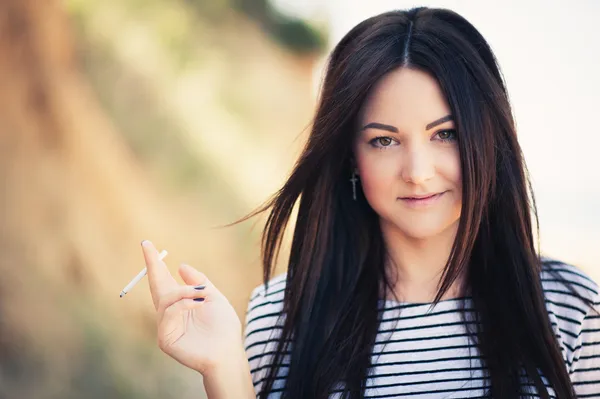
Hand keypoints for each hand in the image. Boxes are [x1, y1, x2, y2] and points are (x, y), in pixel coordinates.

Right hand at [140, 240, 243, 375]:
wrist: (228, 351)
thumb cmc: (223, 327)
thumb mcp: (213, 296)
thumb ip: (198, 281)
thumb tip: (180, 265)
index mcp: (180, 302)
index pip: (164, 280)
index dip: (155, 263)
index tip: (148, 244)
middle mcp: (170, 312)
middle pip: (156, 285)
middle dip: (152, 265)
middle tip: (147, 245)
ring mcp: (166, 325)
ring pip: (165, 298)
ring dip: (184, 292)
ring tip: (201, 295)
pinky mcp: (165, 338)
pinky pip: (168, 313)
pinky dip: (183, 305)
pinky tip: (198, 305)